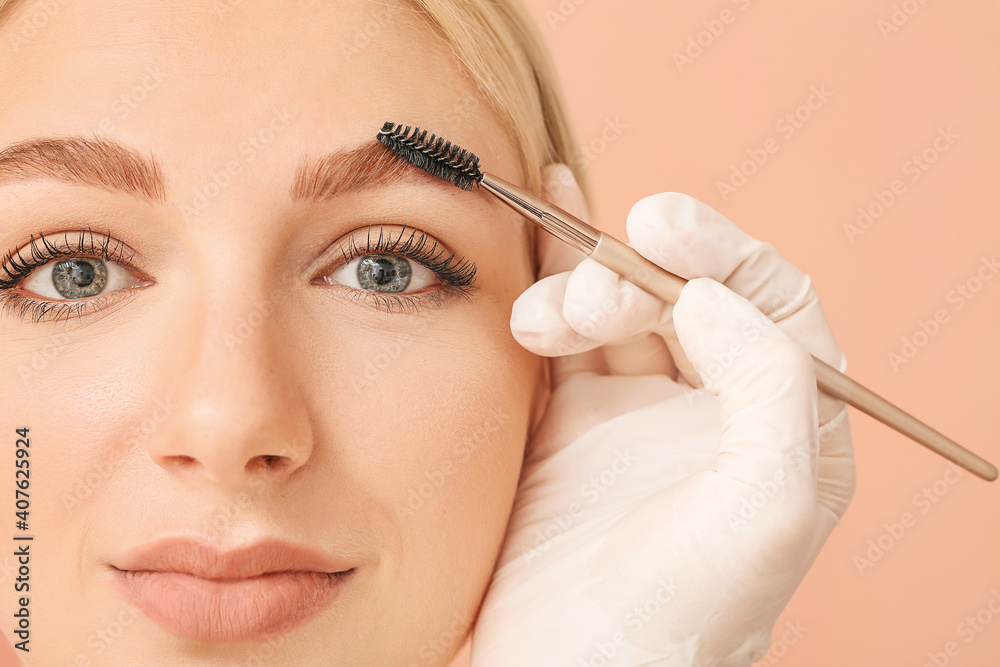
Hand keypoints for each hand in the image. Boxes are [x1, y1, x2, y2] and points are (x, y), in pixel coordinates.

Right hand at [470, 166, 855, 665]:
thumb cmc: (682, 613)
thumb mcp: (769, 506)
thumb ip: (771, 384)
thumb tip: (711, 296)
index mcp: (785, 426)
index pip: (772, 303)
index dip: (722, 250)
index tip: (660, 228)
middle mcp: (716, 411)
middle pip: (685, 296)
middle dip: (634, 277)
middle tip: (591, 303)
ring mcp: (639, 415)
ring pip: (618, 310)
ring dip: (577, 291)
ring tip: (540, 322)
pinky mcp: (571, 427)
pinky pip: (564, 339)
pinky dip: (547, 290)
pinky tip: (531, 259)